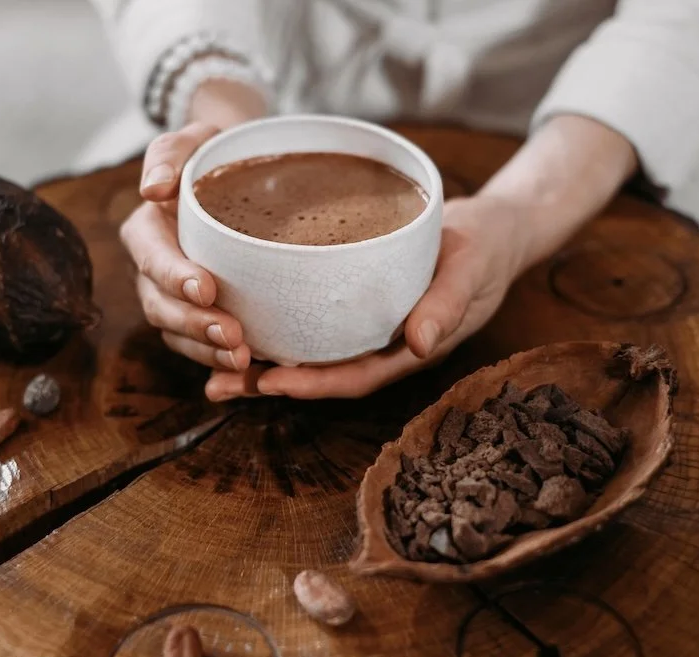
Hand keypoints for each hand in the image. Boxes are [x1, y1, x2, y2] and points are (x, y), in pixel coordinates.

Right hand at [119, 121, 252, 370]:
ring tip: (242, 358)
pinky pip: (201, 347)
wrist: (242, 177)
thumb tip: (152, 189)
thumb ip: (171, 154)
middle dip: (194, 324)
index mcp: (147, 231)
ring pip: (178, 334)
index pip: (151, 257)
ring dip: (206, 350)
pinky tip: (249, 368)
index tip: (206, 287)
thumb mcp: (195, 140)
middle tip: (232, 336)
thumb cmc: (216, 155)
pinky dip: (219, 360)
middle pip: (161, 306)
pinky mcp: (198, 317)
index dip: (174, 276)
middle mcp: (154, 271)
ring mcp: (174, 299)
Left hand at [204, 196, 532, 400]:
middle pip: (318, 373)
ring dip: (260, 360)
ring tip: (208, 362)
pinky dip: (276, 325)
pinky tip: (237, 316)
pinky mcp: (353, 301)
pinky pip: (310, 321)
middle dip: (268, 382)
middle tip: (215, 383)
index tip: (269, 381)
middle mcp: (379, 345)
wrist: (490, 230)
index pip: (354, 377)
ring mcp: (365, 327)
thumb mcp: (471, 270)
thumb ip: (448, 304)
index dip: (312, 384)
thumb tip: (421, 343)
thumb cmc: (484, 250)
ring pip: (307, 351)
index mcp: (407, 349)